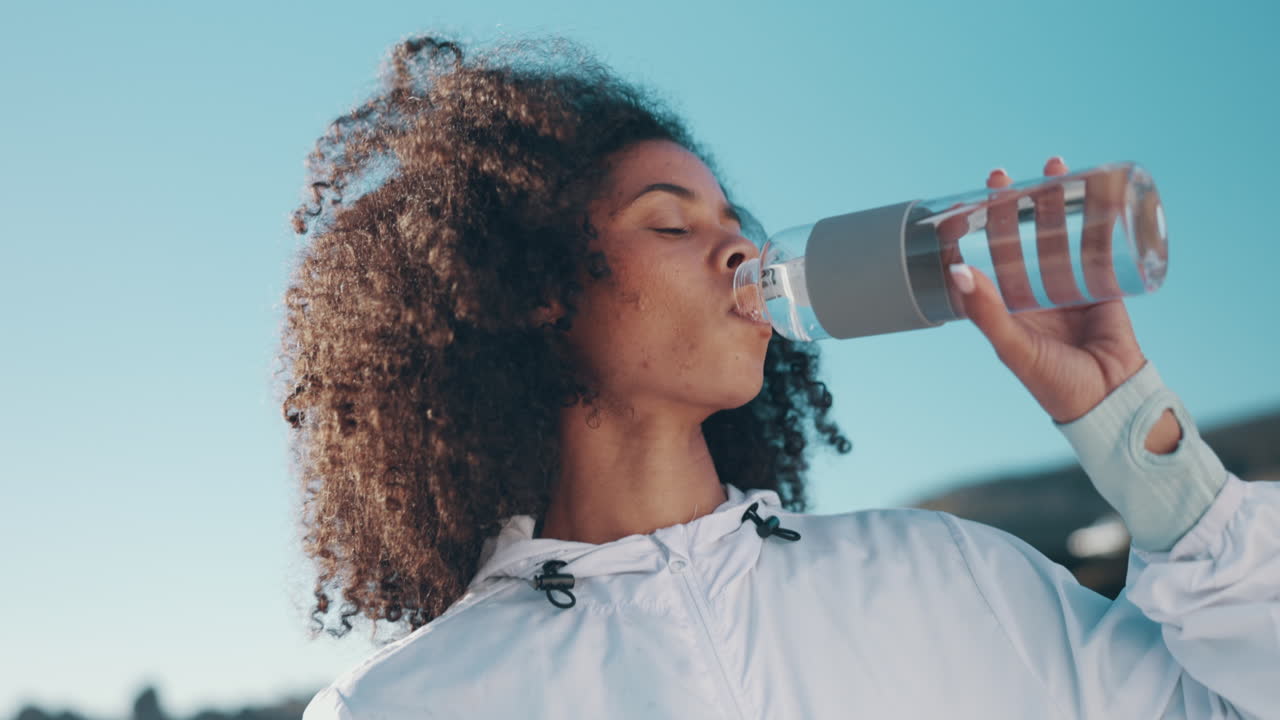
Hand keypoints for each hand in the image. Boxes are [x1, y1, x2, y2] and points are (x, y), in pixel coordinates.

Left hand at [937, 157, 1150, 424]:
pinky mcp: (1105, 283)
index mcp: (1007, 305)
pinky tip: (1097, 192)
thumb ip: (985, 312)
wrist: (1111, 401)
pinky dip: (1098, 218)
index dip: (976, 231)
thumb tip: (955, 270)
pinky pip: (1099, 244)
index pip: (985, 258)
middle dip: (1015, 205)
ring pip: (1059, 233)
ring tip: (1053, 170)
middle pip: (1021, 237)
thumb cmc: (1054, 383)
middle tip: (1005, 176)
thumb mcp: (1013, 347)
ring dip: (1055, 202)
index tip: (965, 203)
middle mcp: (1034, 291)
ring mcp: (1070, 284)